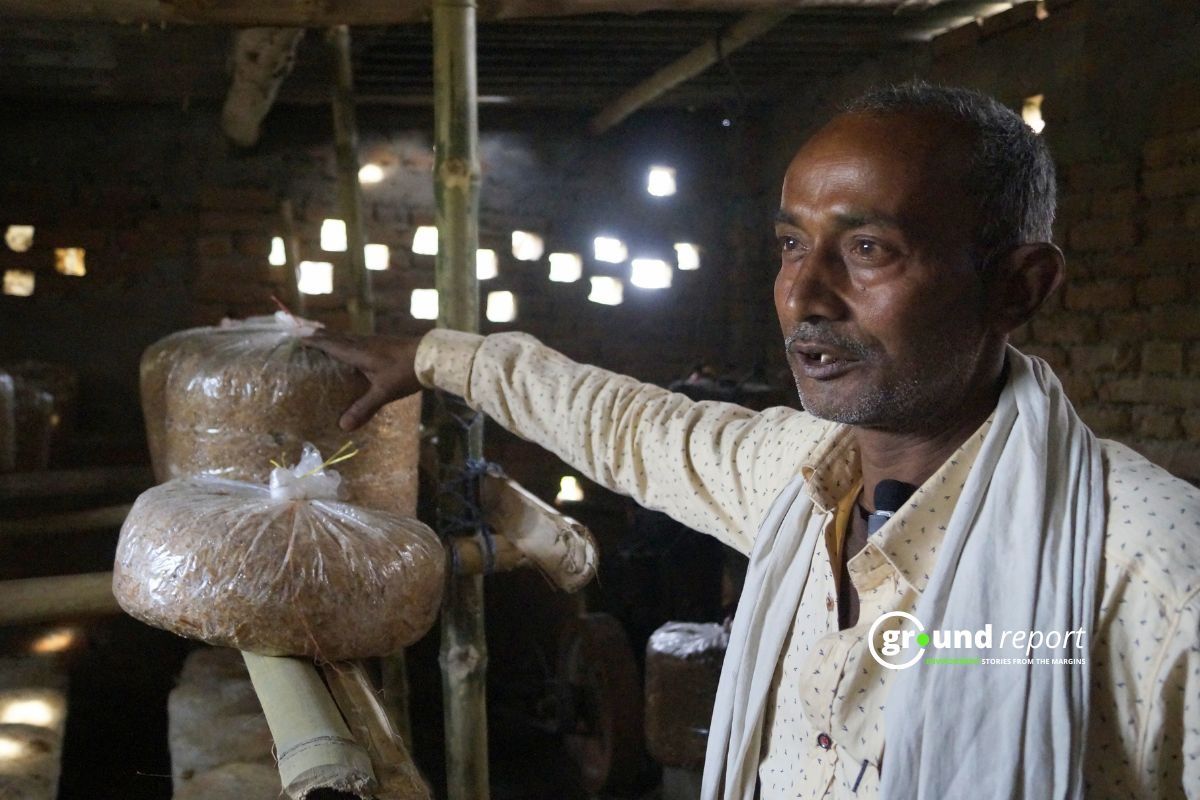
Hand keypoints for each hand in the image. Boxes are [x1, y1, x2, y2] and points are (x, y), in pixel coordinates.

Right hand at [303, 333, 422, 430]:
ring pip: (345, 335)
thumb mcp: (384, 392)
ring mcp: (372, 341)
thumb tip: (343, 426)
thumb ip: (364, 408)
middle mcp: (361, 342)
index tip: (293, 336)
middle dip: (315, 333)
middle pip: (333, 335)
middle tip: (297, 331)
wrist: (431, 356)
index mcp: (357, 351)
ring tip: (317, 337)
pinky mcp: (381, 343)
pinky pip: (355, 340)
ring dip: (329, 335)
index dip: (311, 340)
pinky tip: (348, 348)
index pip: (328, 343)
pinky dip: (344, 341)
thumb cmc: (405, 372)